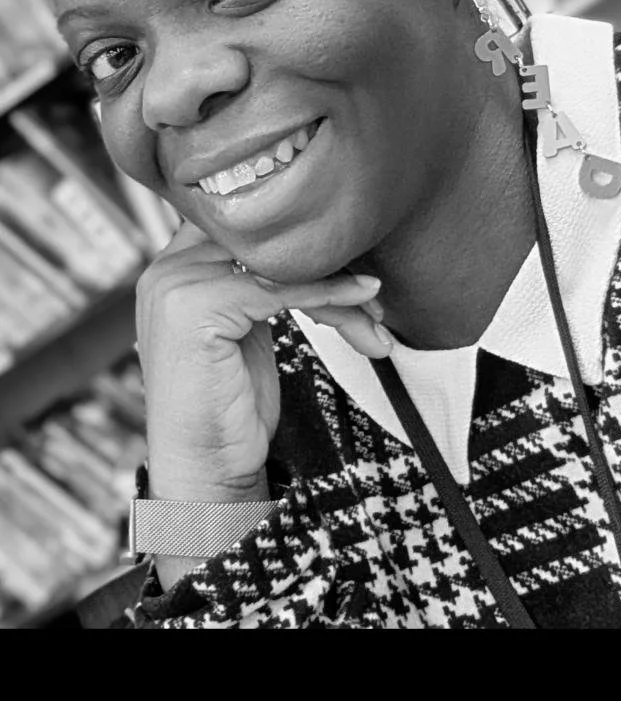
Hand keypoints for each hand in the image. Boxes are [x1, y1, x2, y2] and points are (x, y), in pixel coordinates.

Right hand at [135, 220, 390, 496]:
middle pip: (264, 246)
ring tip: (373, 311)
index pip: (249, 231)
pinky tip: (360, 302)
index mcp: (174, 267)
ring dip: (337, 288)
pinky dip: (327, 295)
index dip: (303, 247)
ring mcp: (176, 285)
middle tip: (373, 296)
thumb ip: (258, 283)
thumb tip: (318, 249)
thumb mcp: (245, 329)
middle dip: (328, 267)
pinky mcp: (196, 307)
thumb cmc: (228, 408)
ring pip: (277, 265)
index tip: (354, 267)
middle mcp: (167, 268)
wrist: (204, 470)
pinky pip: (278, 288)